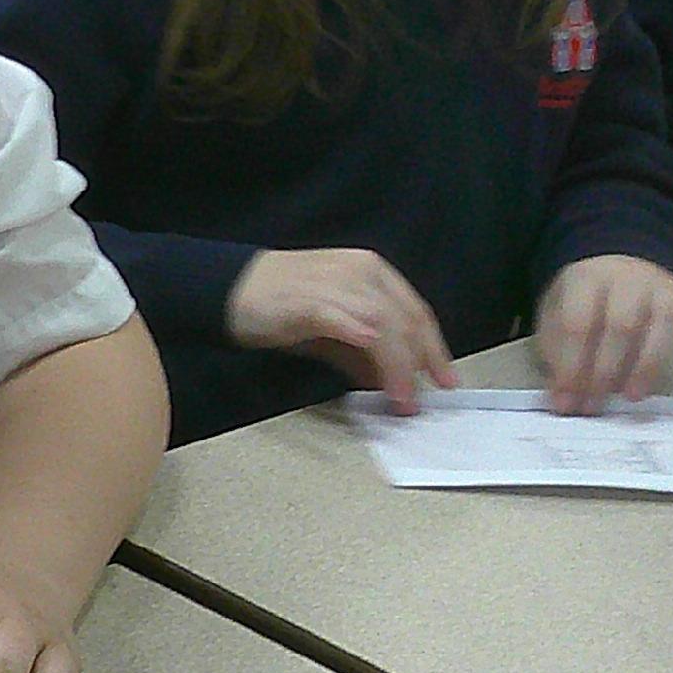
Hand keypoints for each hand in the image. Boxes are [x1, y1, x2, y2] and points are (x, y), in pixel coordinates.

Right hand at [223, 245, 455, 406]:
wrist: (228, 287)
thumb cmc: (277, 305)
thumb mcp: (329, 330)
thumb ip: (359, 352)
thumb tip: (385, 380)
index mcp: (371, 273)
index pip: (414, 311)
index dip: (433, 349)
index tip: (444, 380)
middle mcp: (362, 273)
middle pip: (406, 319)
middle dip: (421, 363)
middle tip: (423, 400)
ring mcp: (337, 284)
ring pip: (383, 325)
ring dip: (397, 366)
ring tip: (400, 398)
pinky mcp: (311, 301)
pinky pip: (346, 322)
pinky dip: (364, 342)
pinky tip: (375, 369)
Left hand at [531, 253, 672, 412]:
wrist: (614, 264)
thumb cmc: (582, 302)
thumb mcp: (554, 318)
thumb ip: (557, 354)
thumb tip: (563, 398)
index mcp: (588, 279)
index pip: (579, 323)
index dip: (571, 365)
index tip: (566, 398)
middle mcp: (630, 280)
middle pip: (622, 325)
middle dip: (605, 371)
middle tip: (594, 405)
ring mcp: (664, 287)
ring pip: (664, 323)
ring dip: (648, 364)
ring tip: (633, 396)